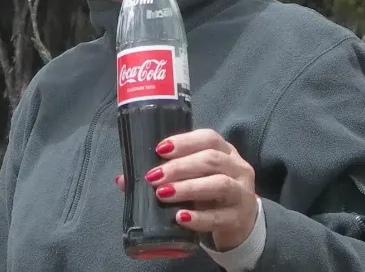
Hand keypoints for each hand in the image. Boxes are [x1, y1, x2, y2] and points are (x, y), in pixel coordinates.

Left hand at [114, 128, 257, 250]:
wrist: (241, 225)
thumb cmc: (210, 195)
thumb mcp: (192, 180)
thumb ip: (162, 176)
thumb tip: (123, 179)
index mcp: (225, 152)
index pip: (209, 138)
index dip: (184, 142)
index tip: (159, 149)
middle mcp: (237, 168)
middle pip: (211, 160)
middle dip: (180, 167)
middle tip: (154, 177)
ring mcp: (241, 194)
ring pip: (219, 184)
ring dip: (188, 188)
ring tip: (164, 194)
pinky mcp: (238, 219)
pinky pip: (219, 217)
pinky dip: (198, 218)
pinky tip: (180, 218)